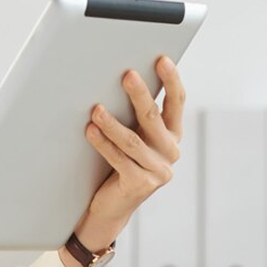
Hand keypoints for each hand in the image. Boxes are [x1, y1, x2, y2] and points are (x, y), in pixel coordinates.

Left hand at [77, 55, 185, 249]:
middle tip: (127, 75)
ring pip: (133, 140)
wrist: (110, 207)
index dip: (171, 80)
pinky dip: (102, 143)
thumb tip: (121, 79)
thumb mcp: (132, 137)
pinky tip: (90, 130)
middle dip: (140, 95)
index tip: (162, 59)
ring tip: (96, 108)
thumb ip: (135, 116)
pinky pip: (118, 158)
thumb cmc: (118, 164)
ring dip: (113, 122)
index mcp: (172, 136)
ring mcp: (157, 171)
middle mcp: (170, 152)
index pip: (176, 103)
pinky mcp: (140, 184)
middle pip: (154, 118)